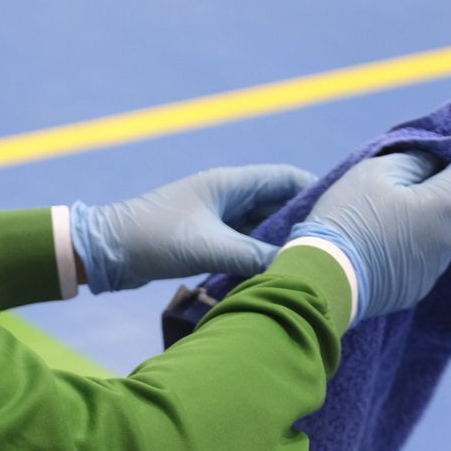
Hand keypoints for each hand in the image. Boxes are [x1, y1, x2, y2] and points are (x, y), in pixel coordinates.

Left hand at [71, 165, 315, 291]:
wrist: (107, 250)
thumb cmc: (154, 238)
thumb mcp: (209, 248)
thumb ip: (253, 257)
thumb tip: (296, 269)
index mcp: (229, 183)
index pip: (286, 178)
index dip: (317, 191)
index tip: (343, 213)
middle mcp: (226, 194)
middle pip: (278, 203)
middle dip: (303, 223)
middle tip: (333, 247)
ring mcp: (216, 215)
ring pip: (261, 225)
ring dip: (280, 242)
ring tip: (311, 263)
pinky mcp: (206, 236)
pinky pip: (244, 241)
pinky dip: (260, 254)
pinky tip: (276, 273)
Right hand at [290, 131, 450, 324]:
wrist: (324, 277)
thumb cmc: (348, 217)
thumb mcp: (376, 171)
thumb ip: (415, 160)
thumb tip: (435, 160)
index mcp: (447, 204)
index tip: (446, 137)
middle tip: (436, 164)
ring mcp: (441, 264)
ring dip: (450, 204)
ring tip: (415, 195)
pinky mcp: (424, 282)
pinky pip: (441, 249)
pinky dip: (432, 230)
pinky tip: (401, 228)